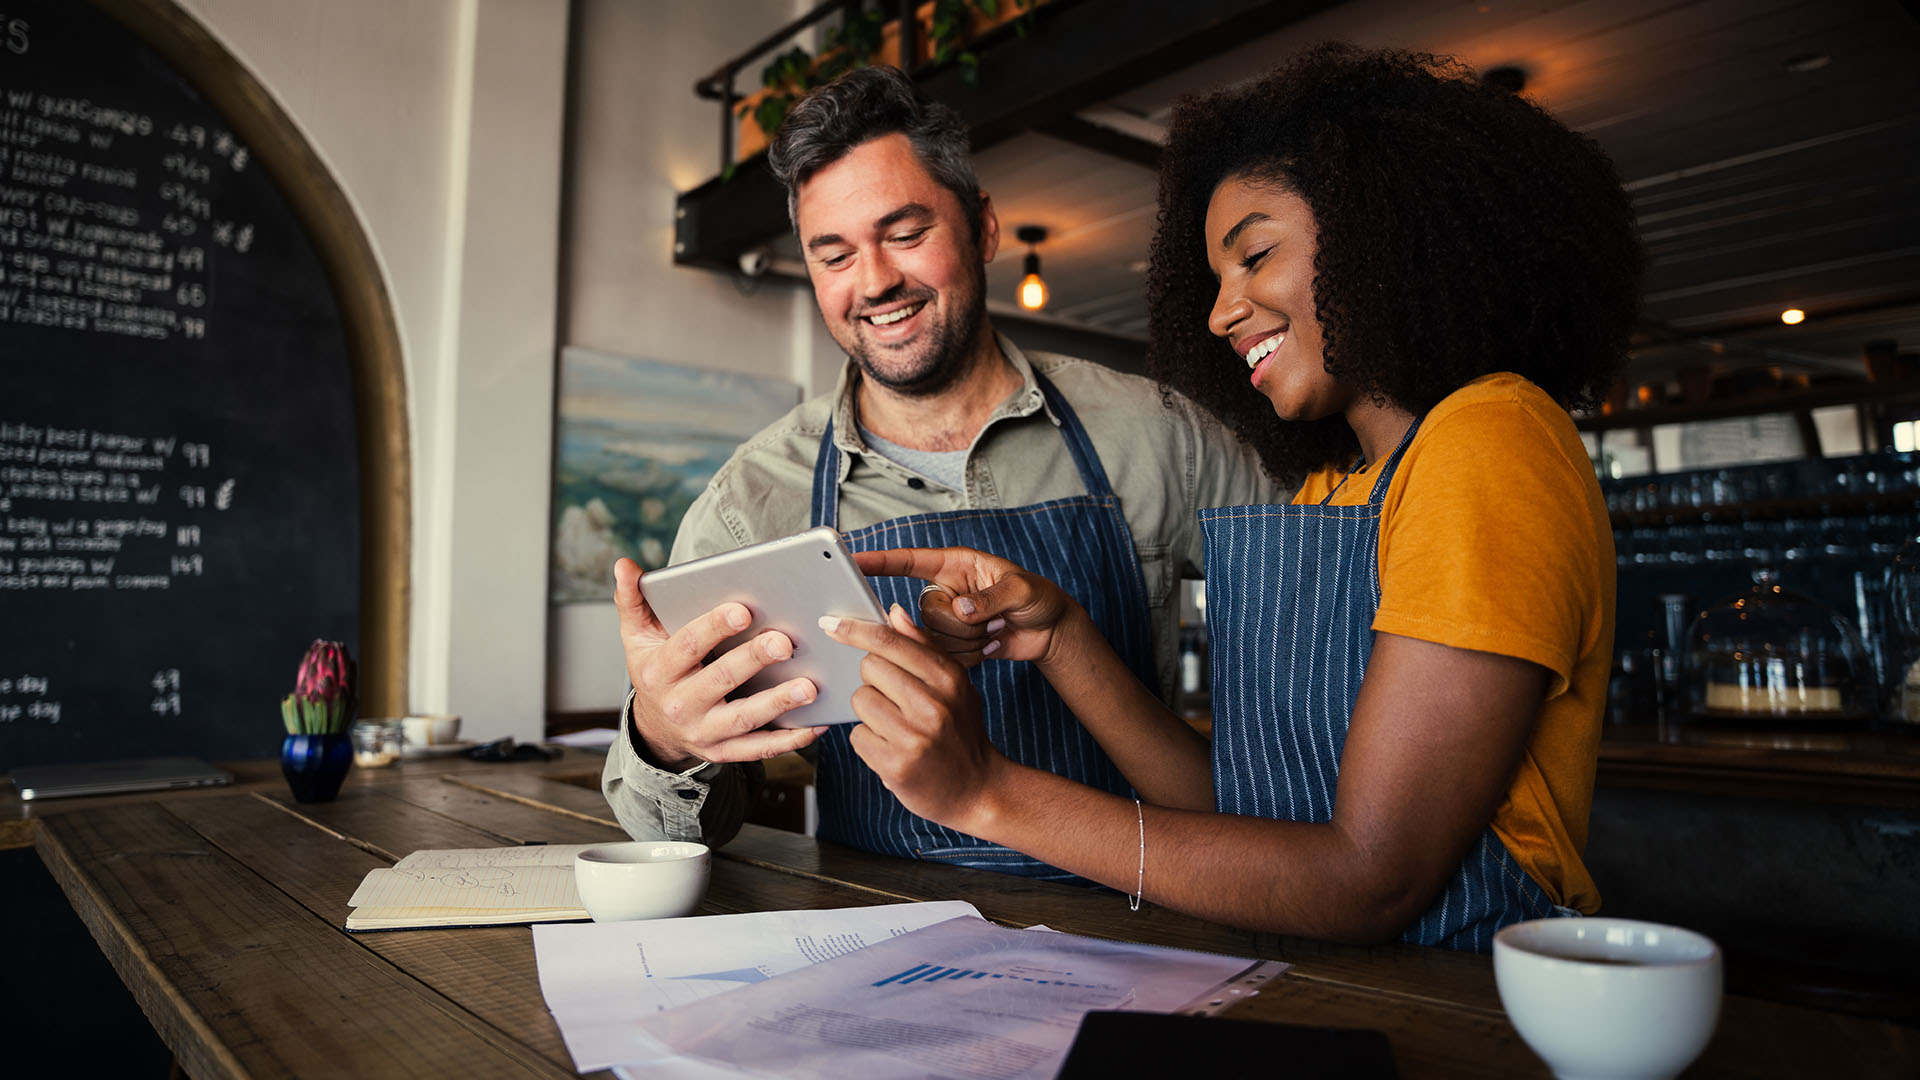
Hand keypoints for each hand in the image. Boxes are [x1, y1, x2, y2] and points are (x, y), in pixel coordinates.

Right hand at [614, 558, 824, 769]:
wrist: (655, 729)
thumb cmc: (656, 671)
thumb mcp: (637, 637)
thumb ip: (632, 600)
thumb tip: (624, 565)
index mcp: (660, 671)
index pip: (687, 645)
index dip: (713, 627)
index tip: (743, 609)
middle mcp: (680, 704)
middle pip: (720, 681)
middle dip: (753, 661)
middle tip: (785, 642)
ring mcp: (703, 731)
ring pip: (744, 719)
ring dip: (778, 703)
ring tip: (809, 686)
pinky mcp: (724, 751)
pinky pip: (758, 749)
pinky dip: (788, 740)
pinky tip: (814, 725)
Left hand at [819, 604, 1007, 830]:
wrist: (978, 789)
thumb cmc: (961, 731)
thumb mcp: (954, 684)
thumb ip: (923, 647)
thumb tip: (893, 612)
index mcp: (948, 678)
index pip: (890, 642)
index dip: (856, 630)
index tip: (831, 624)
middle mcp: (933, 705)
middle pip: (869, 667)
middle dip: (874, 680)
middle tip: (895, 699)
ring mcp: (914, 736)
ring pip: (860, 700)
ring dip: (870, 712)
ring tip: (895, 726)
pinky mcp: (896, 765)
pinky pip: (857, 736)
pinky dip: (869, 741)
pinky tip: (892, 748)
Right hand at [853, 547, 1083, 666]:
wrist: (1050, 632)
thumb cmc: (1039, 598)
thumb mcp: (1022, 591)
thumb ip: (991, 598)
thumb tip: (961, 610)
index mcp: (955, 565)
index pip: (909, 561)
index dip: (880, 561)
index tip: (852, 560)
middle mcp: (945, 591)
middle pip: (923, 612)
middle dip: (959, 623)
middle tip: (992, 619)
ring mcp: (947, 621)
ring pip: (933, 639)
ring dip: (969, 641)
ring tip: (995, 629)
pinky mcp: (952, 646)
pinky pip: (944, 658)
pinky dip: (972, 656)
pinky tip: (992, 644)